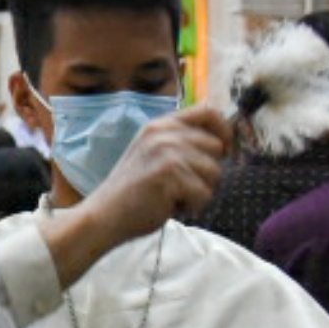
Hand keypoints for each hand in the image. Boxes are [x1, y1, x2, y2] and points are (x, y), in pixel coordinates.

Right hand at [41, 104, 236, 282]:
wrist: (105, 215)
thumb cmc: (134, 192)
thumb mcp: (154, 154)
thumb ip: (181, 143)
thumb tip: (223, 144)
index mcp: (161, 125)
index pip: (208, 112)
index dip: (223, 130)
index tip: (224, 151)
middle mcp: (164, 133)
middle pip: (216, 147)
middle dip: (208, 173)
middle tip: (182, 187)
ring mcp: (167, 152)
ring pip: (214, 173)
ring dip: (200, 192)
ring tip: (173, 197)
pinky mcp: (170, 174)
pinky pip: (204, 194)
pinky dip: (192, 207)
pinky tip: (170, 207)